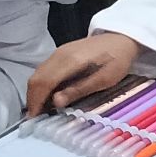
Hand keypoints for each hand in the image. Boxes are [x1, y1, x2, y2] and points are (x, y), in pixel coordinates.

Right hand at [25, 32, 141, 116]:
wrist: (122, 38)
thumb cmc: (117, 60)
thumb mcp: (104, 79)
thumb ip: (79, 90)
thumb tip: (55, 102)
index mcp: (71, 61)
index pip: (44, 82)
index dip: (36, 101)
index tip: (34, 118)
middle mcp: (60, 54)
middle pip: (37, 78)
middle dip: (33, 98)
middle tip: (35, 117)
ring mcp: (59, 51)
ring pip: (38, 73)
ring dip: (36, 92)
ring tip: (41, 109)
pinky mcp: (61, 52)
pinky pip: (44, 69)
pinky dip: (41, 84)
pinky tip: (48, 95)